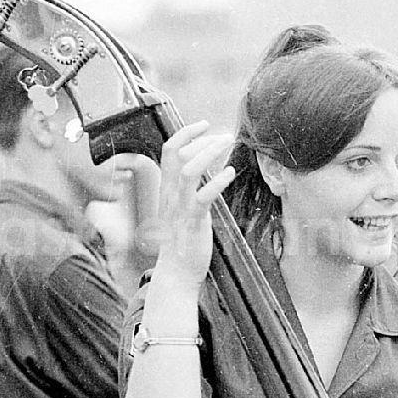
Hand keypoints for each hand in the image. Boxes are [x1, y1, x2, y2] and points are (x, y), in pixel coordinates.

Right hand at [150, 121, 235, 287]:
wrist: (176, 273)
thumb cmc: (183, 240)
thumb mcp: (182, 208)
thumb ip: (189, 189)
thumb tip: (205, 170)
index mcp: (167, 189)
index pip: (169, 150)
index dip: (185, 133)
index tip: (204, 125)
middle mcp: (170, 194)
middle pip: (179, 154)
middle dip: (203, 139)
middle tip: (226, 135)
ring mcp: (180, 208)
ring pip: (189, 170)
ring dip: (210, 153)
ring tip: (228, 145)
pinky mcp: (192, 222)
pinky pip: (202, 197)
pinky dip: (216, 181)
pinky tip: (230, 172)